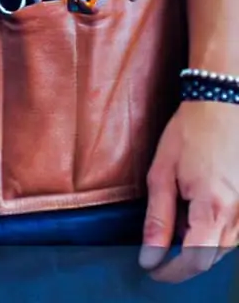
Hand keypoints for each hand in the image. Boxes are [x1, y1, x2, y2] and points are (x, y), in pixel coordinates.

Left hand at [142, 101, 238, 279]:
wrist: (222, 109)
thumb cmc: (188, 135)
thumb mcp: (162, 173)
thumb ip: (158, 218)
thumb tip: (150, 254)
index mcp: (213, 208)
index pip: (195, 260)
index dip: (172, 272)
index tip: (151, 270)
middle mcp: (238, 217)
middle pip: (210, 258)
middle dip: (182, 261)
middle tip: (156, 251)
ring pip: (223, 248)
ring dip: (198, 246)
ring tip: (176, 223)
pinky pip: (232, 234)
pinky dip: (212, 233)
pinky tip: (195, 215)